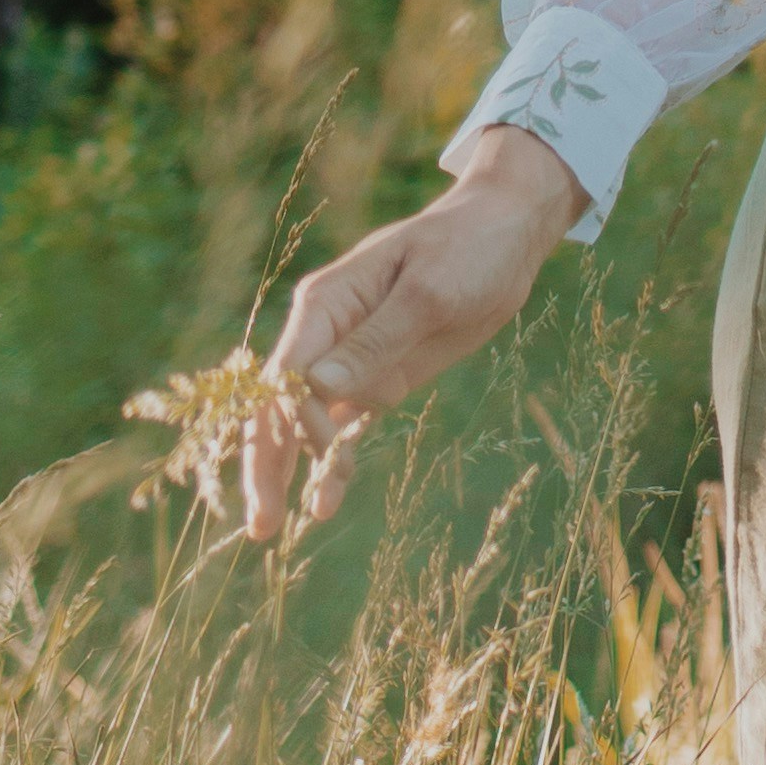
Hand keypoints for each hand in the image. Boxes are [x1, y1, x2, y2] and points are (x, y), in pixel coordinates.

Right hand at [236, 125, 585, 545]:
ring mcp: (348, 358)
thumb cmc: (466, 250)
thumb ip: (375, 342)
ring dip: (290, 471)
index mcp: (325, 304)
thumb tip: (318, 386)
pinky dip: (332, 460)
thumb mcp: (429, 293)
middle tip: (260, 526)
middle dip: (266, 463)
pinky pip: (342, 424)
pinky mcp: (377, 376)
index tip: (321, 454)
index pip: (288, 372)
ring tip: (274, 528)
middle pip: (279, 405)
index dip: (290, 419)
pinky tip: (325, 500)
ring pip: (303, 423)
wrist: (504, 235)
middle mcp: (324, 334)